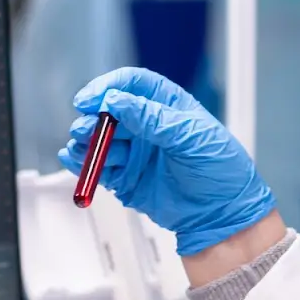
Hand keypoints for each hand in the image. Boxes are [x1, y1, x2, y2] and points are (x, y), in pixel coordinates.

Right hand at [58, 68, 276, 255]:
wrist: (223, 215)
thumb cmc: (221, 170)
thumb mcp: (192, 137)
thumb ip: (154, 119)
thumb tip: (118, 102)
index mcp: (167, 106)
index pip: (131, 84)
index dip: (108, 87)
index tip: (91, 99)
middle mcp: (147, 126)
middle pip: (108, 112)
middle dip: (93, 119)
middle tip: (85, 129)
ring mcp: (135, 152)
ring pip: (99, 140)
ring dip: (87, 143)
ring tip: (83, 150)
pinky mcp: (126, 178)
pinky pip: (99, 167)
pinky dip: (84, 165)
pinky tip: (76, 161)